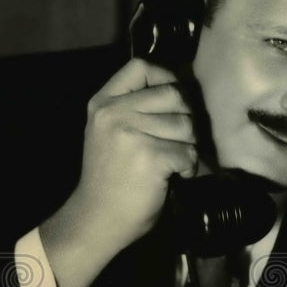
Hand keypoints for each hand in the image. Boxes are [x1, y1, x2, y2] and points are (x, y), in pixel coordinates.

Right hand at [39, 59, 197, 286]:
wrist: (97, 219)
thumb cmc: (108, 179)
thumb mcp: (108, 133)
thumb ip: (134, 109)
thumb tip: (181, 94)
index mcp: (103, 102)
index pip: (141, 67)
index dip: (166, 78)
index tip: (174, 102)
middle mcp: (114, 112)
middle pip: (173, 94)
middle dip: (187, 117)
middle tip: (182, 139)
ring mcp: (131, 133)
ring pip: (186, 124)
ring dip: (190, 145)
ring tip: (177, 161)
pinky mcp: (150, 157)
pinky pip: (188, 152)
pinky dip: (190, 167)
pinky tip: (177, 176)